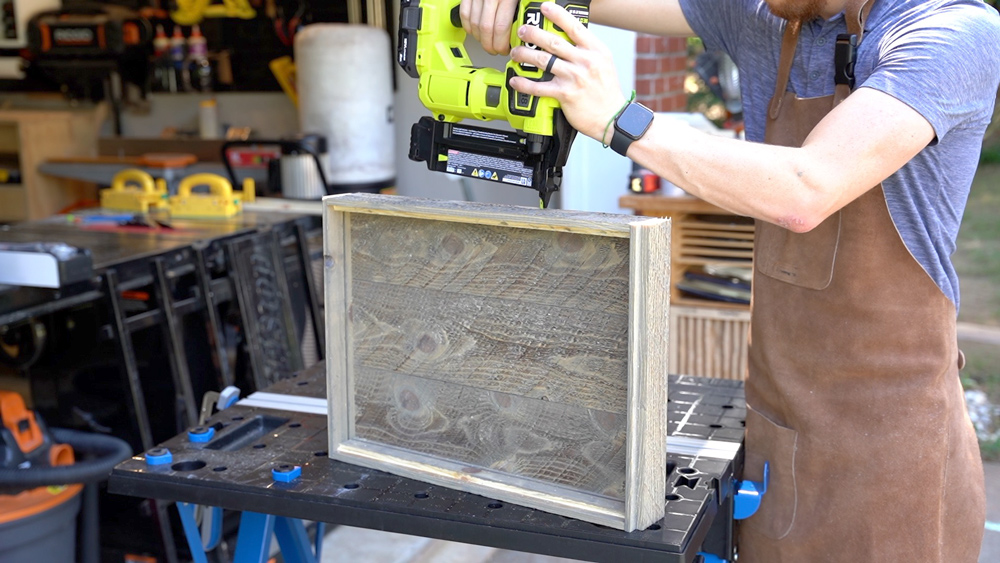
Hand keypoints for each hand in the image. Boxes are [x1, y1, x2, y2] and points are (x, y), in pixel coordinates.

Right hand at [460, 0, 519, 54]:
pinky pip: (464, 14)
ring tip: (488, 42)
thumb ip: (520, 13)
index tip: (505, 50)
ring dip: (480, 38)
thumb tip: (520, 32)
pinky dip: (468, 27)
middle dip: (490, 46)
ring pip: (474, 24)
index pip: (501, 28)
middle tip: (496, 50)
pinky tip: (476, 32)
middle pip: (486, 29)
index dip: (501, 45)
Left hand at [508, 2, 627, 143]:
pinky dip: (524, 83)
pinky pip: (539, 87)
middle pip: (553, 42)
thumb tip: (566, 38)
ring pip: (543, 61)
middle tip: (522, 31)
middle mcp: (585, 62)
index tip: (544, 8)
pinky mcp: (565, 95)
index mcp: (596, 51)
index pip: (574, 27)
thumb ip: (586, 50)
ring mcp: (575, 78)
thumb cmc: (607, 91)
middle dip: (533, 34)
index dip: (557, 15)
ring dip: (525, 55)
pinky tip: (516, 80)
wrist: (612, 117)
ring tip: (515, 53)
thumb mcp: (603, 62)